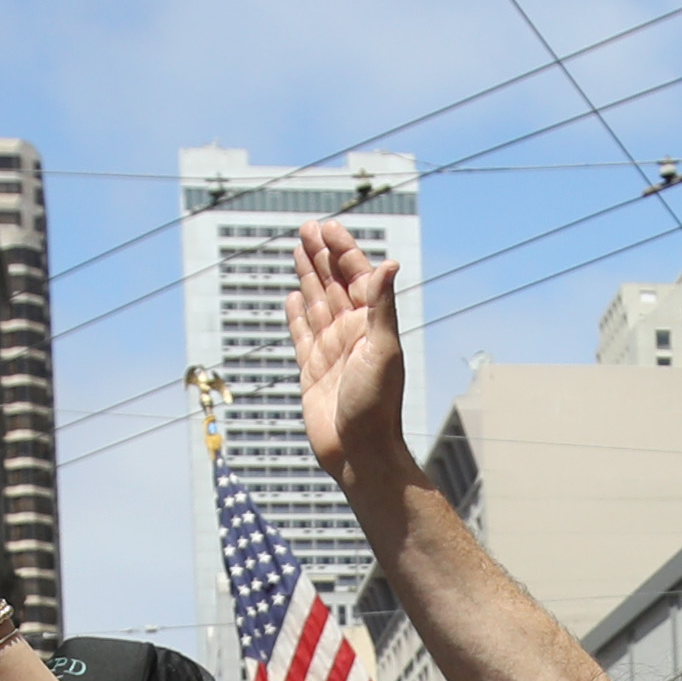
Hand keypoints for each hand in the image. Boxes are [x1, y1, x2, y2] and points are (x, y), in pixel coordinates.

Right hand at [289, 221, 413, 493]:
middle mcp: (352, 334)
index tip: (327, 227)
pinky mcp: (312, 370)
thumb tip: (388, 263)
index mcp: (370, 326)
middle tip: (307, 228)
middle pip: (334, 284)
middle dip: (322, 255)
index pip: (356, 277)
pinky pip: (302, 334)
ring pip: (317, 303)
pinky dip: (297, 314)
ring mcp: (331, 351)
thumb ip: (381, 307)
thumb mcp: (382, 351)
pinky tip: (292, 297)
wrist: (359, 453)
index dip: (343, 250)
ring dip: (308, 276)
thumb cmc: (376, 406)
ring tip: (298, 250)